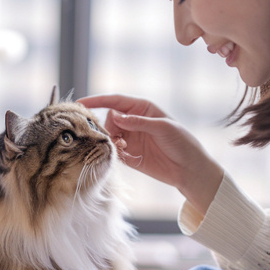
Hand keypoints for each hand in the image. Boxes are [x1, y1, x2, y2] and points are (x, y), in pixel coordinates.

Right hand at [78, 94, 223, 216]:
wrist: (189, 169)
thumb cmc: (181, 142)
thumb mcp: (162, 127)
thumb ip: (137, 121)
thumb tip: (114, 116)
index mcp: (142, 109)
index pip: (115, 101)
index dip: (97, 100)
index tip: (81, 103)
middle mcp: (134, 121)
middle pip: (108, 119)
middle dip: (106, 126)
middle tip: (113, 136)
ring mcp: (130, 138)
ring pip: (108, 135)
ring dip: (110, 140)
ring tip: (123, 147)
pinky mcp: (129, 155)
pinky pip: (112, 151)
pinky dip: (113, 152)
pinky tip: (125, 155)